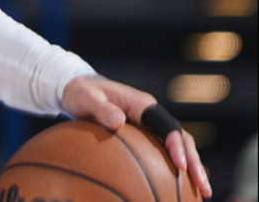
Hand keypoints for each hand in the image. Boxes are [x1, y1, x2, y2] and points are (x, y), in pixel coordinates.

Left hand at [62, 74, 211, 197]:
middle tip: (202, 186)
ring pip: (178, 146)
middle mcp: (151, 114)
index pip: (167, 125)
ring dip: (191, 167)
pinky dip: (176, 168)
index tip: (180, 165)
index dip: (176, 145)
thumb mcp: (86, 98)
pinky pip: (164, 150)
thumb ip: (101, 108)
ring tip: (202, 192)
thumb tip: (118, 122)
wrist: (77, 88)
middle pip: (180, 138)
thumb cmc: (81, 92)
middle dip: (193, 162)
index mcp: (142, 104)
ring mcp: (150, 124)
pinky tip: (179, 188)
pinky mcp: (145, 134)